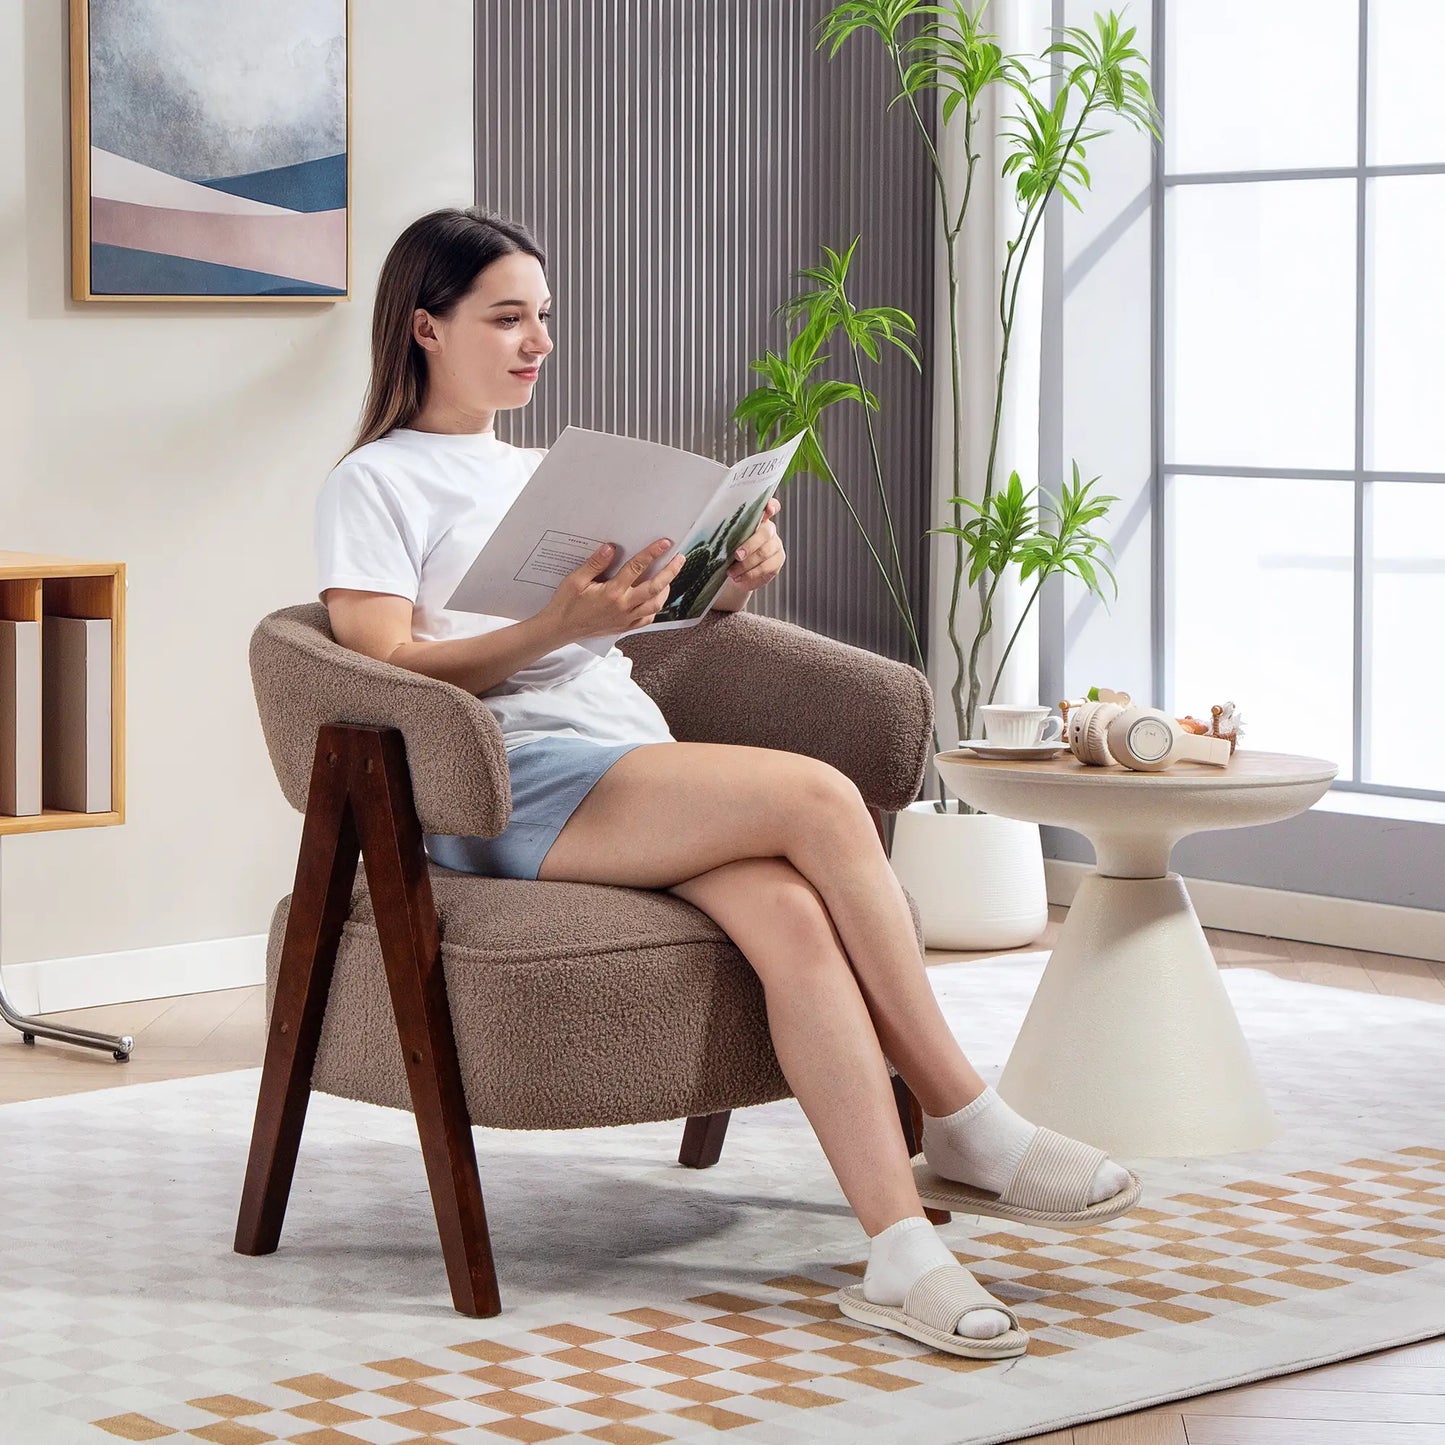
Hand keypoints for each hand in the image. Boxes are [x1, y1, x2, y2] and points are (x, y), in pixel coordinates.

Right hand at [540, 537, 686, 642]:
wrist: (559, 629)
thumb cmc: (566, 604)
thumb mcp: (576, 580)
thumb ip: (595, 563)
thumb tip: (611, 548)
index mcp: (612, 593)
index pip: (637, 568)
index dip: (653, 553)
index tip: (665, 543)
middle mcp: (623, 606)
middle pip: (655, 587)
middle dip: (670, 571)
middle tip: (680, 559)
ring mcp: (625, 619)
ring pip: (655, 604)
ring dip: (666, 590)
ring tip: (669, 577)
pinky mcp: (624, 627)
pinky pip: (646, 618)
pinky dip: (655, 607)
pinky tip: (655, 598)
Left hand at [726, 497, 784, 592]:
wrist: (732, 574)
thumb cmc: (724, 552)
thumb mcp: (719, 538)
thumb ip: (717, 527)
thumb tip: (701, 518)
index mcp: (756, 519)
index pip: (770, 506)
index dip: (771, 506)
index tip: (767, 509)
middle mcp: (769, 530)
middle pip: (766, 532)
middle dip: (750, 545)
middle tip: (736, 556)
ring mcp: (775, 545)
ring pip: (765, 553)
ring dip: (747, 565)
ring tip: (731, 573)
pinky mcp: (777, 561)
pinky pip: (767, 568)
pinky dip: (751, 575)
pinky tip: (739, 578)